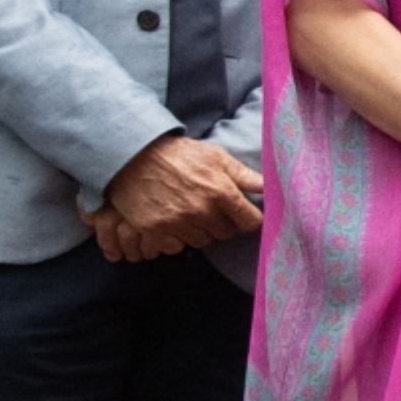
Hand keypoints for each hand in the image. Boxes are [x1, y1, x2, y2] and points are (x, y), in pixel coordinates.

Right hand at [102, 134, 261, 260]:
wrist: (133, 155)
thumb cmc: (178, 154)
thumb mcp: (215, 156)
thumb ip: (242, 174)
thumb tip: (267, 187)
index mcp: (221, 191)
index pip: (250, 221)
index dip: (248, 219)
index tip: (243, 215)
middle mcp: (201, 211)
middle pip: (225, 233)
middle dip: (223, 223)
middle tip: (211, 210)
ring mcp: (178, 223)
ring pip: (201, 241)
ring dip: (199, 231)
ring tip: (190, 214)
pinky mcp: (155, 230)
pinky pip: (176, 247)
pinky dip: (176, 238)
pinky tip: (173, 223)